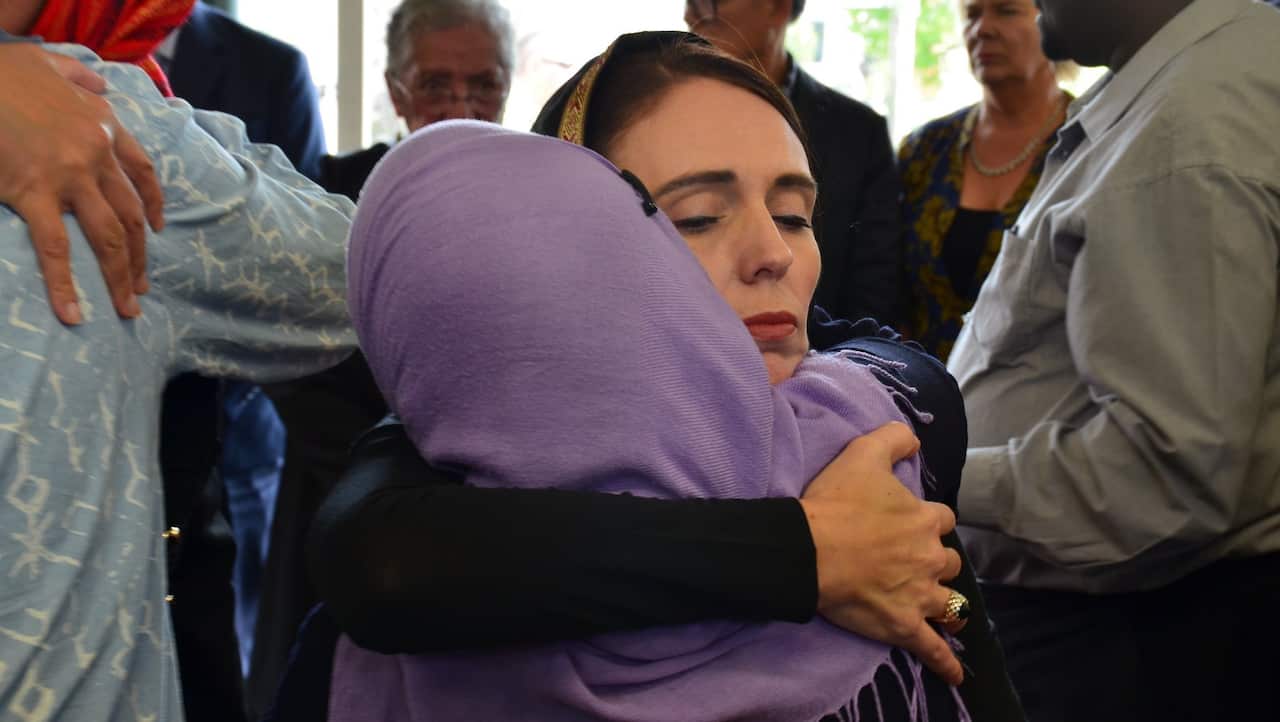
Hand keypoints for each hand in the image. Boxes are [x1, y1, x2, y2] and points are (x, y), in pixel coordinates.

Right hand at [0, 44, 164, 324]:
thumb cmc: (2, 70)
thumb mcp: (51, 63)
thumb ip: (81, 77)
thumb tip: (99, 87)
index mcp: (104, 126)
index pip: (143, 172)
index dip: (154, 203)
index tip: (157, 227)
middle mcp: (97, 155)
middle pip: (131, 216)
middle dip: (140, 257)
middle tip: (142, 289)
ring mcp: (69, 177)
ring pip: (109, 237)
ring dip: (120, 277)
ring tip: (127, 309)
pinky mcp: (33, 193)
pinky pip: (56, 248)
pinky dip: (65, 284)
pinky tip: (73, 313)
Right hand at [800, 422, 965, 684]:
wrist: (811, 549)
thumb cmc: (835, 503)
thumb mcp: (863, 454)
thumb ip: (894, 439)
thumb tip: (914, 440)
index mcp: (924, 520)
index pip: (941, 519)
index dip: (927, 521)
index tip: (912, 522)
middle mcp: (930, 558)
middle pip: (948, 561)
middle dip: (935, 560)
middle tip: (914, 562)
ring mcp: (920, 595)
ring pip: (949, 602)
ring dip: (946, 603)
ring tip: (939, 606)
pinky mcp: (904, 625)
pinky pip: (932, 648)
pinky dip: (945, 663)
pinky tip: (956, 675)